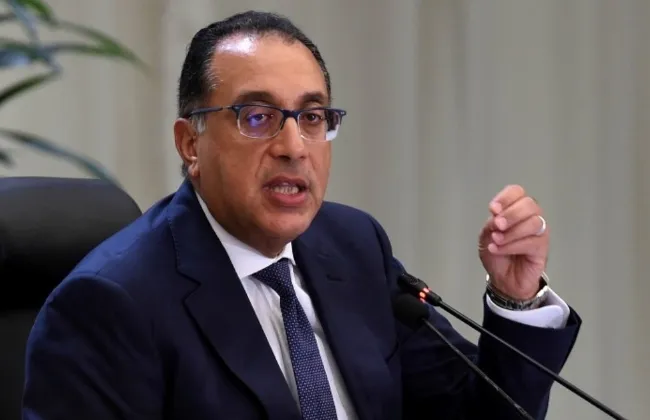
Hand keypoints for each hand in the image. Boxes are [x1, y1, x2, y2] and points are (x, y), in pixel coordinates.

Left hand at [478, 185, 547, 300]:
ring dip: (511, 232)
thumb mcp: (486, 236)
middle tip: (497, 226)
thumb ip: (491, 224)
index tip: (493, 209)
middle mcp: (530, 217)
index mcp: (514, 209)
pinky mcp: (543, 248)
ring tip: (496, 241)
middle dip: (511, 214)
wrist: (502, 280)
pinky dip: (513, 245)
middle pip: (529, 204)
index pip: (516, 192)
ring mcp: (539, 232)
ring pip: (534, 222)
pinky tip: (500, 249)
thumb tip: (498, 216)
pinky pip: (533, 241)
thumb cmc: (497, 255)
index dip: (506, 197)